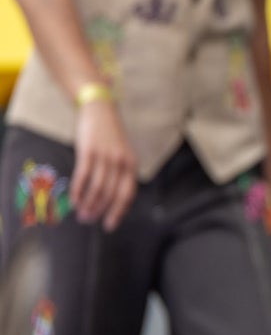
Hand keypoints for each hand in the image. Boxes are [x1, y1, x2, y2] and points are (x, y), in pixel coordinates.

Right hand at [71, 96, 137, 231]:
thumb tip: (110, 201)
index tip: (109, 225)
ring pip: (97, 188)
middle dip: (99, 211)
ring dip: (88, 204)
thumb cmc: (109, 135)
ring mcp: (105, 156)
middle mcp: (121, 161)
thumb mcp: (122, 154)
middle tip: (89, 221)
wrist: (100, 109)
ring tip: (80, 214)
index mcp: (131, 164)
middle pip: (111, 194)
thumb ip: (119, 174)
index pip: (127, 194)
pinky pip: (83, 176)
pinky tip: (73, 200)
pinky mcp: (89, 151)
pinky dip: (77, 191)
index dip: (118, 212)